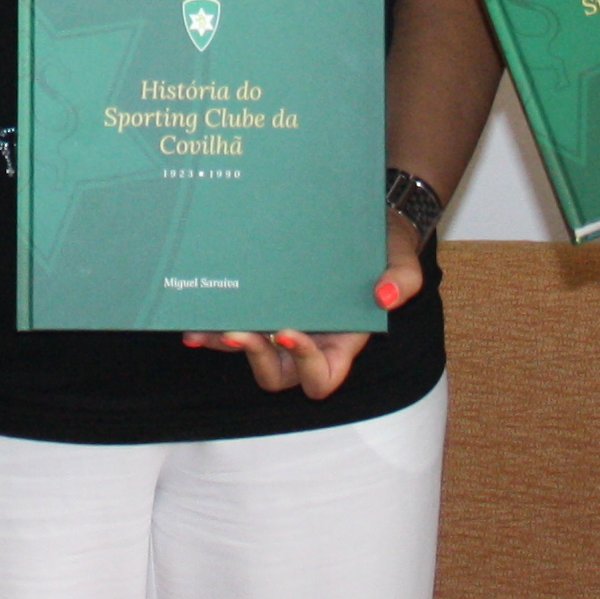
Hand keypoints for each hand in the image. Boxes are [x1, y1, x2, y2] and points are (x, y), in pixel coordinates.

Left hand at [188, 206, 425, 395]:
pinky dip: (215, 326)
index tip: (289, 332)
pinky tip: (195, 318)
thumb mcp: (405, 260)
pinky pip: (236, 326)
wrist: (366, 223)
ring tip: (202, 330)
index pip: (322, 375)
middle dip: (255, 357)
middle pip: (277, 375)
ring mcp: (283, 325)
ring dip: (225, 345)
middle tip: (237, 331)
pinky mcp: (264, 306)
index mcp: (342, 344)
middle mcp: (309, 343)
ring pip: (249, 354)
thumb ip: (403, 280)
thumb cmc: (387, 248)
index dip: (306, 364)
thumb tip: (385, 296)